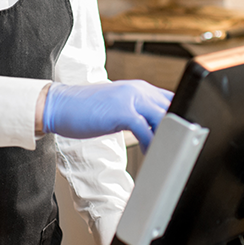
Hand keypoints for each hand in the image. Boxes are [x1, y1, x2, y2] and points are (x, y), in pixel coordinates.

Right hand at [42, 80, 172, 150]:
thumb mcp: (117, 106)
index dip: (180, 117)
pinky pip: (147, 130)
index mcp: (139, 88)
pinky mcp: (122, 111)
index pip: (172, 99)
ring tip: (169, 156)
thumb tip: (154, 130)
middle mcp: (139, 90)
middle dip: (179, 130)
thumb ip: (137, 112)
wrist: (59, 104)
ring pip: (164, 117)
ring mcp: (131, 98)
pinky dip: (152, 145)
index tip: (184, 137)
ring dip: (169, 138)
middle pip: (172, 108)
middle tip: (181, 151)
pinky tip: (151, 156)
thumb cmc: (85, 109)